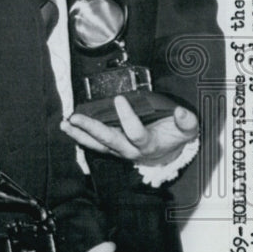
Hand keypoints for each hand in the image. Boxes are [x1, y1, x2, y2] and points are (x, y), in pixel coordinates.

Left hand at [60, 96, 197, 166]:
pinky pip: (93, 143)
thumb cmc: (174, 136)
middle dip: (91, 129)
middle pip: (108, 140)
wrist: (167, 152)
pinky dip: (80, 135)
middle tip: (75, 118)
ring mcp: (118, 149)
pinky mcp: (110, 147)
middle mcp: (130, 150)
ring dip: (79, 135)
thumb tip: (181, 112)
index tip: (120, 99)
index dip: (128, 118)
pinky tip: (68, 127)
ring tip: (65, 124)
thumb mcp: (187, 130)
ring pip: (96, 144)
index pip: (136, 134)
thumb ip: (187, 122)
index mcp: (149, 145)